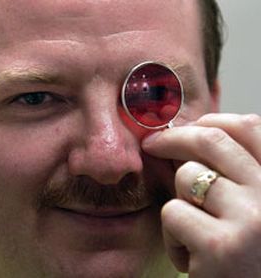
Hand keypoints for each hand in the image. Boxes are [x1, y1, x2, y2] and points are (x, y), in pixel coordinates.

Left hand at [142, 113, 260, 277]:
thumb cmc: (245, 259)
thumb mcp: (253, 210)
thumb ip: (235, 176)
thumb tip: (188, 135)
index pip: (250, 128)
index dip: (211, 121)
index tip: (187, 126)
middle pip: (211, 141)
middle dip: (172, 138)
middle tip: (152, 144)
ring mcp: (250, 219)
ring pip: (185, 177)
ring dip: (178, 202)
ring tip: (194, 233)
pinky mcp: (220, 246)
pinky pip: (172, 214)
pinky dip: (172, 236)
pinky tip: (192, 258)